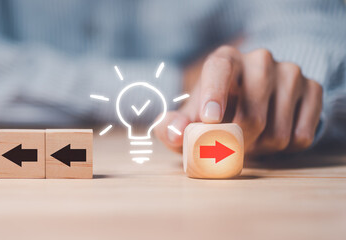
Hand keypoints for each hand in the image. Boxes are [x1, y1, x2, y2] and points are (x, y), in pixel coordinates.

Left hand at [154, 46, 322, 154]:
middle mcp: (259, 60)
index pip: (219, 68)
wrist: (254, 103)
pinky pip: (301, 135)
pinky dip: (284, 148)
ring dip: (260, 148)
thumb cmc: (215, 111)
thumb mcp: (190, 118)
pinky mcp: (313, 89)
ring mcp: (290, 72)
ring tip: (250, 138)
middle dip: (237, 143)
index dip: (214, 94)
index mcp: (225, 59)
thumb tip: (175, 134)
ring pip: (278, 130)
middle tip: (230, 147)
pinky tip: (272, 134)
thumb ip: (173, 128)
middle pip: (252, 114)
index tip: (209, 120)